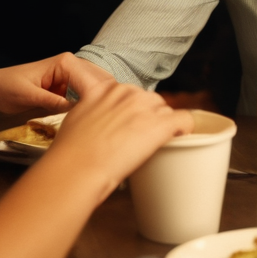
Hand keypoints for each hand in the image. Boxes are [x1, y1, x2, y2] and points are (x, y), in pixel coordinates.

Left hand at [0, 53, 116, 114]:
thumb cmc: (5, 87)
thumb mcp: (29, 95)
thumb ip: (52, 101)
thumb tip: (76, 109)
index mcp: (64, 62)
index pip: (90, 77)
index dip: (97, 95)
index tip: (100, 113)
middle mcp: (70, 68)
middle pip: (95, 84)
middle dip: (98, 99)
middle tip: (103, 120)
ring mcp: (67, 80)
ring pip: (89, 93)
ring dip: (91, 105)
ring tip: (98, 122)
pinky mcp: (63, 91)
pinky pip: (78, 100)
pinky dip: (82, 109)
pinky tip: (86, 120)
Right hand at [46, 79, 194, 192]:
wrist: (77, 169)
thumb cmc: (71, 153)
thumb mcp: (77, 118)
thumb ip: (93, 109)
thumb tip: (101, 118)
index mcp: (106, 88)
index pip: (131, 93)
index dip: (133, 111)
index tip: (131, 125)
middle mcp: (127, 92)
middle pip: (151, 101)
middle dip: (149, 119)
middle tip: (139, 141)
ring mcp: (145, 107)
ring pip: (166, 111)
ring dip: (163, 126)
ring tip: (152, 146)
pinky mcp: (161, 123)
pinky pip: (185, 120)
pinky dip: (185, 129)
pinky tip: (179, 139)